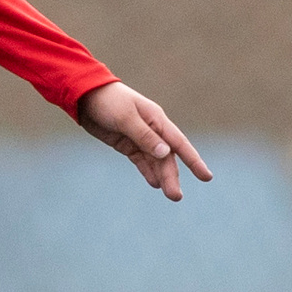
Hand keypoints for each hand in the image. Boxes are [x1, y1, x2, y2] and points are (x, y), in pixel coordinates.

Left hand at [77, 81, 211, 201]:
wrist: (85, 95)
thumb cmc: (108, 101)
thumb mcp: (125, 118)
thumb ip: (145, 136)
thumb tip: (166, 153)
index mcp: (157, 120)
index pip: (179, 144)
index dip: (193, 161)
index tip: (206, 177)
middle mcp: (152, 130)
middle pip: (167, 158)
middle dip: (172, 177)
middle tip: (176, 197)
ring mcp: (140, 138)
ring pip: (155, 161)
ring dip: (162, 177)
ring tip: (170, 195)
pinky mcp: (126, 144)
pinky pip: (141, 160)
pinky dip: (147, 171)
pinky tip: (154, 184)